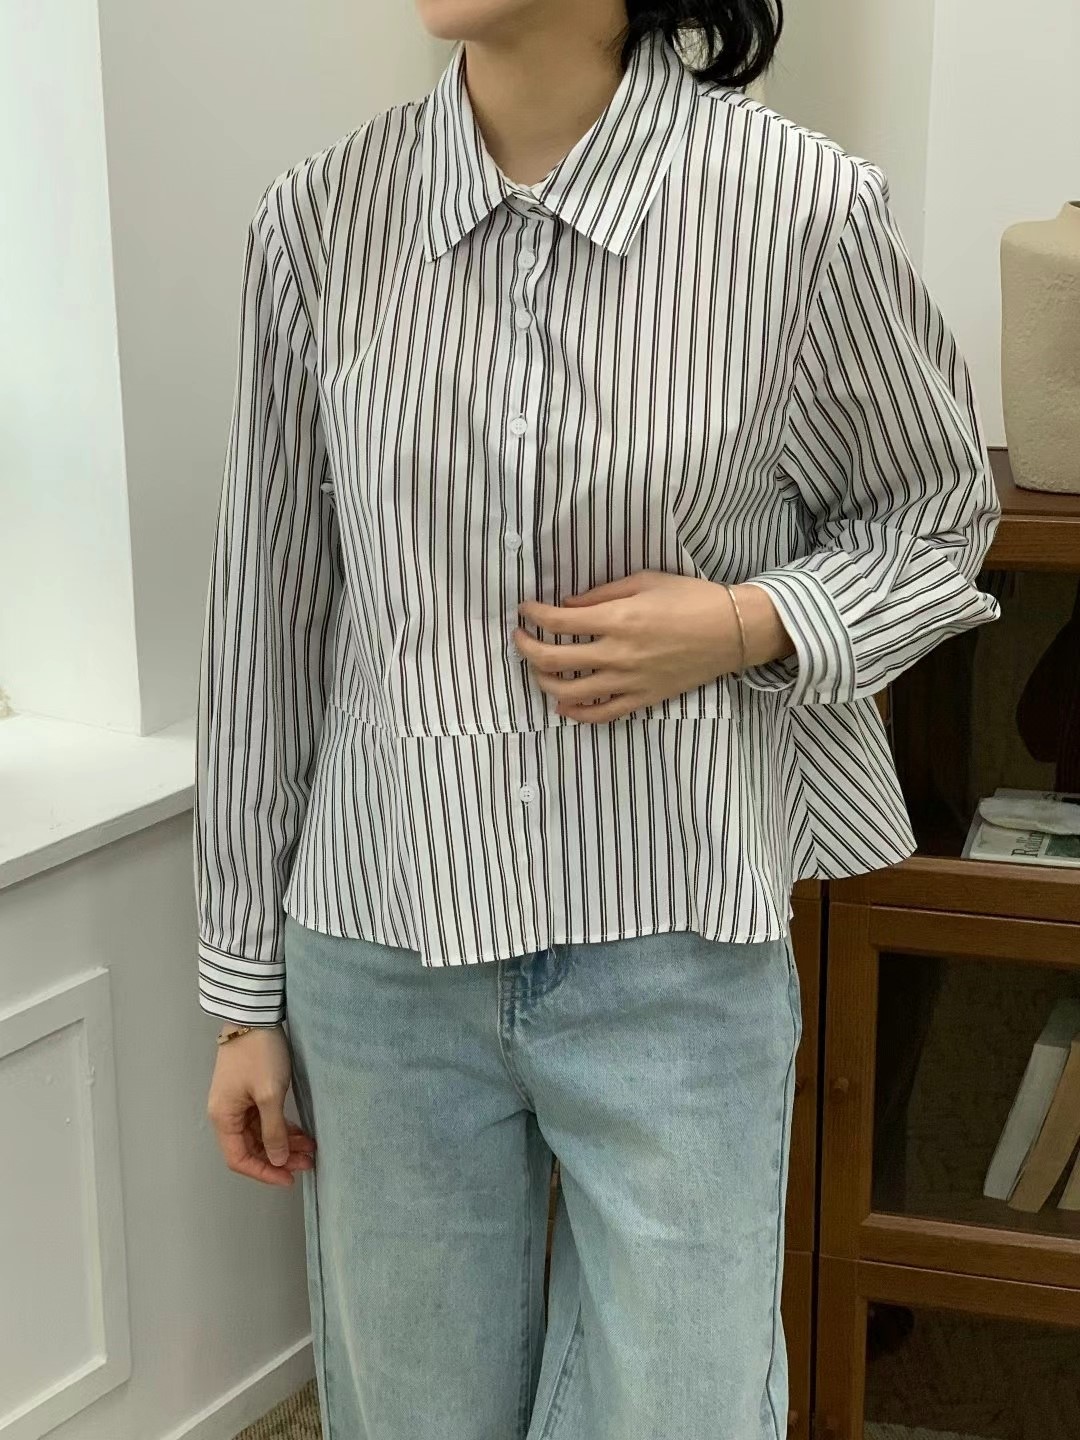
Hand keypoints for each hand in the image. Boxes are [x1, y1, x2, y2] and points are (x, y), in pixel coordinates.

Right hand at [207, 1026, 315, 1187]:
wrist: (255, 1015)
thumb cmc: (259, 1054)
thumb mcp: (270, 1095)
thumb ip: (273, 1131)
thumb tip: (277, 1160)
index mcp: (224, 1118)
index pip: (240, 1159)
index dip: (264, 1172)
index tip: (289, 1178)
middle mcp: (226, 1114)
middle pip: (251, 1148)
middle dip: (279, 1158)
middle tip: (307, 1163)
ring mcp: (238, 1102)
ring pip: (260, 1134)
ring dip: (284, 1143)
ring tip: (310, 1149)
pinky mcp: (250, 1092)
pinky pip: (264, 1119)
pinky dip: (281, 1128)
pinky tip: (301, 1133)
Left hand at [515, 571, 791, 723]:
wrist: (732, 631)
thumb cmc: (691, 597)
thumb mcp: (645, 581)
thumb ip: (602, 595)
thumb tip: (568, 606)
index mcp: (617, 620)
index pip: (558, 622)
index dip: (533, 615)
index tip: (525, 610)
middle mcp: (617, 654)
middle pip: (553, 660)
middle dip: (526, 649)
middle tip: (520, 638)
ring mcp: (628, 681)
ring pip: (569, 692)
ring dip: (543, 681)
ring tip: (538, 670)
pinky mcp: (642, 699)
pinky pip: (601, 714)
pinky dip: (576, 712)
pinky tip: (562, 704)